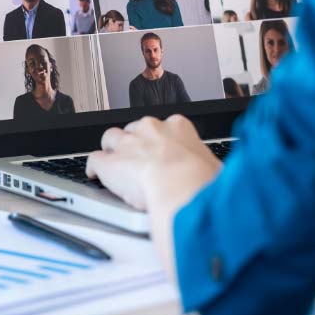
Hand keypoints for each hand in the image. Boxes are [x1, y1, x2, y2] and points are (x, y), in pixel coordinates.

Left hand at [86, 116, 221, 276]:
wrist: (181, 187)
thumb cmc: (203, 180)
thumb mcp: (214, 166)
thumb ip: (209, 168)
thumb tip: (222, 180)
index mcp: (179, 126)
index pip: (165, 126)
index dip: (160, 140)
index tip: (162, 151)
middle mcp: (151, 129)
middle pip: (136, 128)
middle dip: (135, 143)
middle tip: (139, 160)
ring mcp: (129, 144)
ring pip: (111, 138)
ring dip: (112, 150)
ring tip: (113, 163)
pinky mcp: (110, 163)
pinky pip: (94, 160)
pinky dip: (93, 168)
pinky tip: (94, 176)